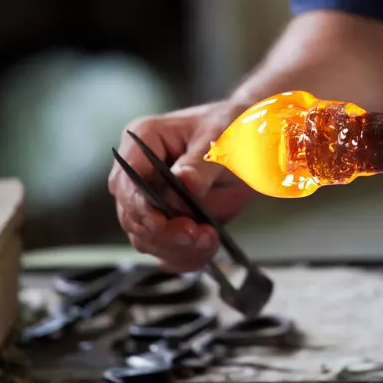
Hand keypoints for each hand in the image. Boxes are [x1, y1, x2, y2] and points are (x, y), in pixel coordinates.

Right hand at [108, 101, 256, 271]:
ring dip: (176, 247)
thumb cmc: (234, 126)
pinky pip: (166, 249)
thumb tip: (182, 184)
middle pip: (132, 215)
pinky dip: (185, 256)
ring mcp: (153, 199)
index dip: (139, 205)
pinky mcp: (171, 221)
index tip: (162, 221)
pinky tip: (206, 247)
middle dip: (162, 232)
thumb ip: (200, 164)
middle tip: (195, 233)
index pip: (126, 179)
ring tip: (208, 238)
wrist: (256, 141)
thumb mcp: (222, 138)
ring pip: (146, 237)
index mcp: (145, 140)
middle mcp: (141, 172)